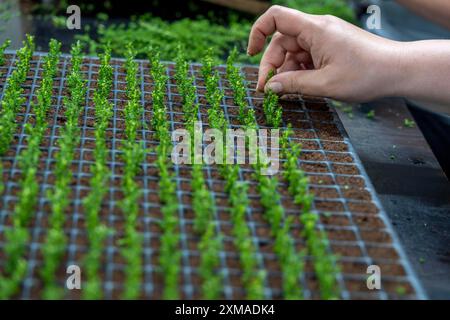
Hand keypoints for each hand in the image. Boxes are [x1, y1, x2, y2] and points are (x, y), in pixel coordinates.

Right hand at [247, 5, 406, 101]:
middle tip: (268, 91)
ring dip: (286, 72)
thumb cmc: (367, 75)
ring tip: (287, 93)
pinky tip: (302, 87)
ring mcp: (324, 38)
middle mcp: (318, 29)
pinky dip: (300, 71)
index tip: (250, 54)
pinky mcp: (330, 48)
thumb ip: (293, 85)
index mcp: (315, 29)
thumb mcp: (325, 85)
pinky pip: (306, 57)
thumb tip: (270, 88)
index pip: (275, 18)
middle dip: (272, 65)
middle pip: (281, 41)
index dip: (257, 33)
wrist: (399, 71)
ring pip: (293, 52)